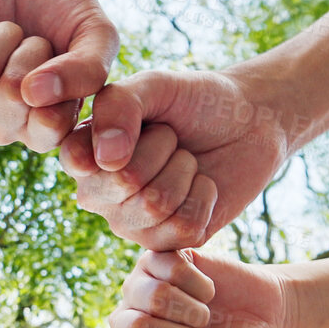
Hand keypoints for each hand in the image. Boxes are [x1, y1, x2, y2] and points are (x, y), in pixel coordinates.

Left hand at [0, 0, 116, 151]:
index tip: (60, 56)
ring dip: (0, 36)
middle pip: (11, 97)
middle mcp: (7, 125)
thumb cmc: (65, 6)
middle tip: (32, 40)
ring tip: (8, 32)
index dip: (57, 79)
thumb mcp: (96, 33)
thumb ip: (88, 70)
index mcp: (50, 126)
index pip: (48, 126)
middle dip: (28, 51)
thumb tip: (34, 95)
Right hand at [60, 69, 294, 248]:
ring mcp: (129, 223)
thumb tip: (108, 161)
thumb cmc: (195, 101)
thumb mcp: (154, 85)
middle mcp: (97, 194)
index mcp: (82, 154)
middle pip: (124, 180)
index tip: (144, 120)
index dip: (122, 134)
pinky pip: (184, 227)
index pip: (79, 158)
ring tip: (187, 160)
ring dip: (186, 171)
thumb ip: (119, 105)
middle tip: (172, 139)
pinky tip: (201, 185)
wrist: (249, 123)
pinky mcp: (166, 242)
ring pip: (156, 206)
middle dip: (163, 148)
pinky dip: (204, 197)